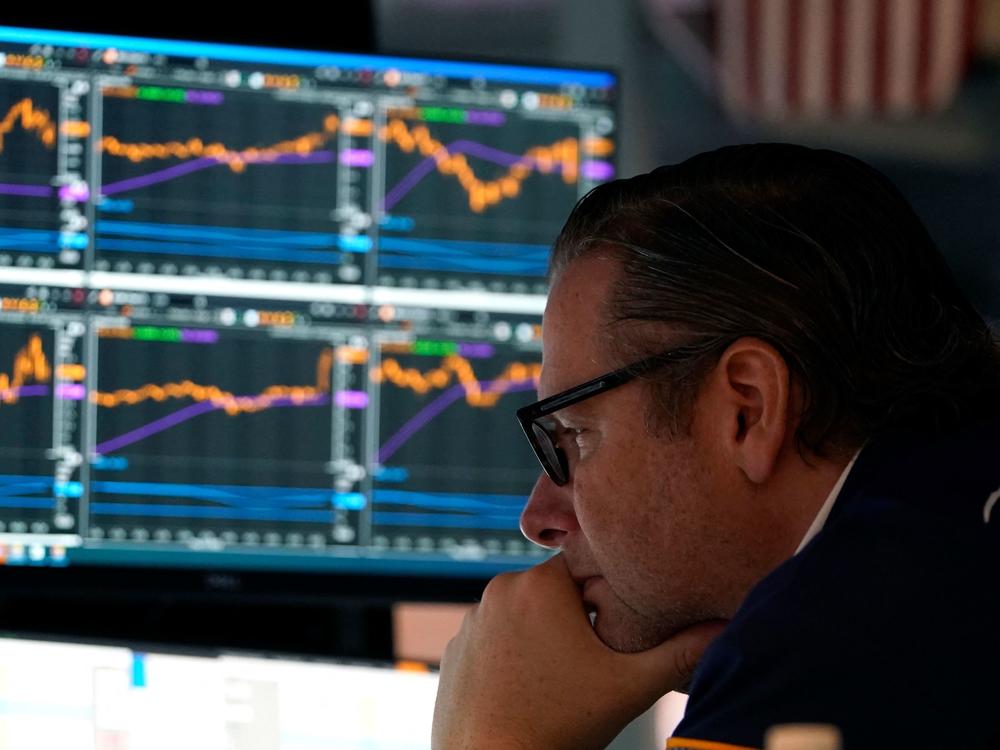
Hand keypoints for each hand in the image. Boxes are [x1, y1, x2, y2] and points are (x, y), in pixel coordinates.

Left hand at [431, 554, 726, 749]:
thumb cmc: (559, 726)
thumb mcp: (628, 687)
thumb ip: (679, 652)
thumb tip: (725, 629)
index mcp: (540, 584)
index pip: (586, 568)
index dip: (608, 596)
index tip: (616, 629)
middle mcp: (498, 590)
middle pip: (555, 591)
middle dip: (576, 618)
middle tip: (592, 660)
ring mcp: (471, 620)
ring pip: (523, 615)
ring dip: (542, 636)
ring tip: (560, 678)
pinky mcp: (454, 649)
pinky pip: (494, 639)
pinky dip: (512, 656)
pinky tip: (528, 688)